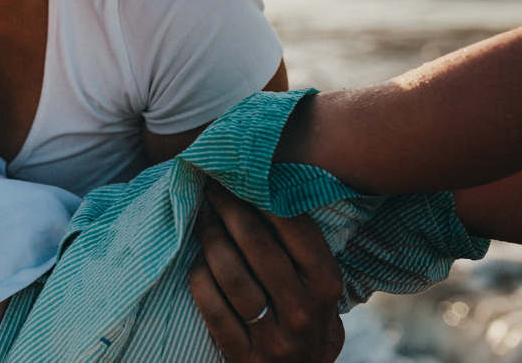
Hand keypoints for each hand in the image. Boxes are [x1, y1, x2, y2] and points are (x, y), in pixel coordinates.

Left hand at [188, 181, 344, 362]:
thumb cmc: (308, 317)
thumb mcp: (320, 286)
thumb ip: (302, 250)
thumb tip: (267, 189)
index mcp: (325, 285)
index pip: (295, 230)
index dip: (263, 198)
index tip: (240, 177)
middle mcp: (302, 310)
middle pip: (256, 246)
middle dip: (229, 209)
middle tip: (212, 189)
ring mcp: (272, 336)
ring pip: (230, 275)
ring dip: (210, 239)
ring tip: (202, 219)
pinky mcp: (243, 355)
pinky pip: (211, 307)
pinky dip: (199, 278)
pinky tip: (195, 261)